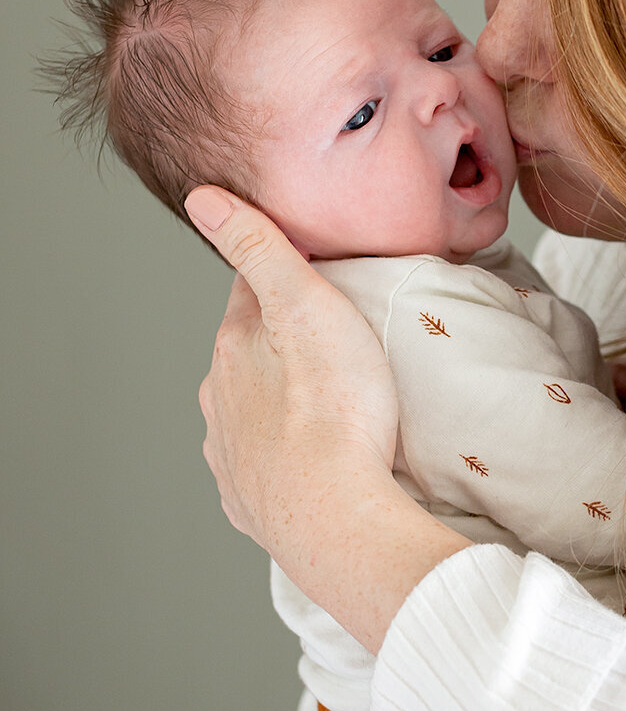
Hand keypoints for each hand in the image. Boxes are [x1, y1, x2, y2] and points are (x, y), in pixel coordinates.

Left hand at [186, 186, 468, 647]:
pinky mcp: (251, 502)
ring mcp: (231, 455)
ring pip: (252, 413)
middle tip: (338, 346)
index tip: (320, 280)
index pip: (251, 294)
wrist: (336, 514)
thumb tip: (202, 196)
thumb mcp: (305, 303)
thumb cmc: (336, 406)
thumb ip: (257, 246)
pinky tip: (313, 461)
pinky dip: (283, 460)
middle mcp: (219, 400)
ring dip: (282, 405)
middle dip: (282, 346)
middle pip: (249, 356)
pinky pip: (262, 469)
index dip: (285, 281)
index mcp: (233, 347)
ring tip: (332, 406)